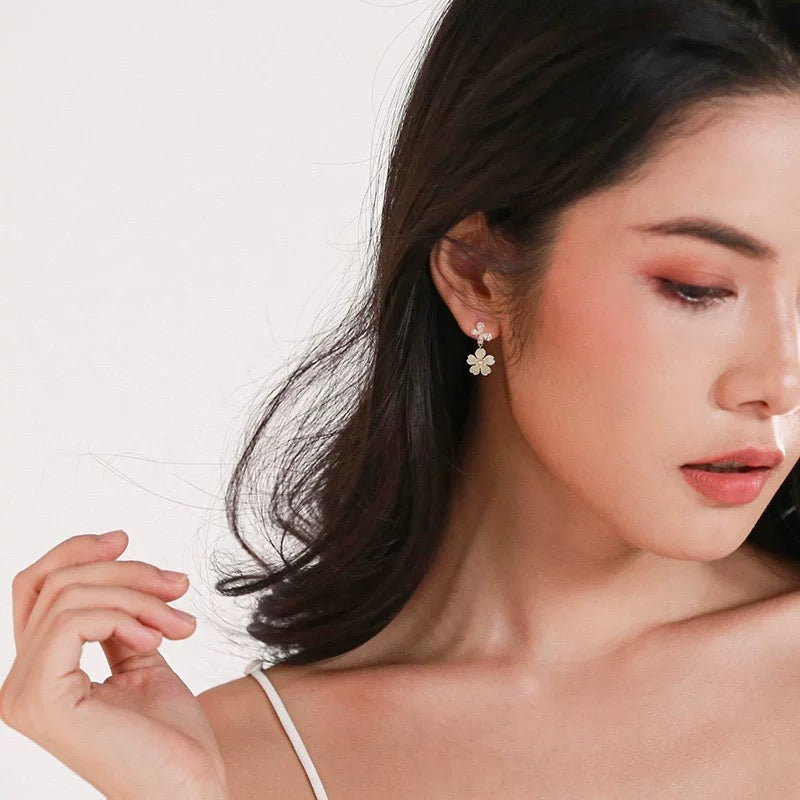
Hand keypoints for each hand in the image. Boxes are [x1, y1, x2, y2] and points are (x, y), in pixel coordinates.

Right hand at [0, 530, 227, 799]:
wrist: (191, 786)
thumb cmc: (170, 732)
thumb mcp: (139, 655)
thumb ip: (116, 617)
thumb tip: (115, 558)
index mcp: (39, 671)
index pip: (36, 588)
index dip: (77, 552)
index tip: (125, 540)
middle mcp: (18, 682)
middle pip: (56, 582)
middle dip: (126, 572)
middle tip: (177, 586)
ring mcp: (24, 694)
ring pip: (71, 595)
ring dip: (139, 596)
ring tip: (179, 624)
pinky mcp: (42, 700)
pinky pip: (75, 620)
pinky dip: (126, 616)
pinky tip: (159, 640)